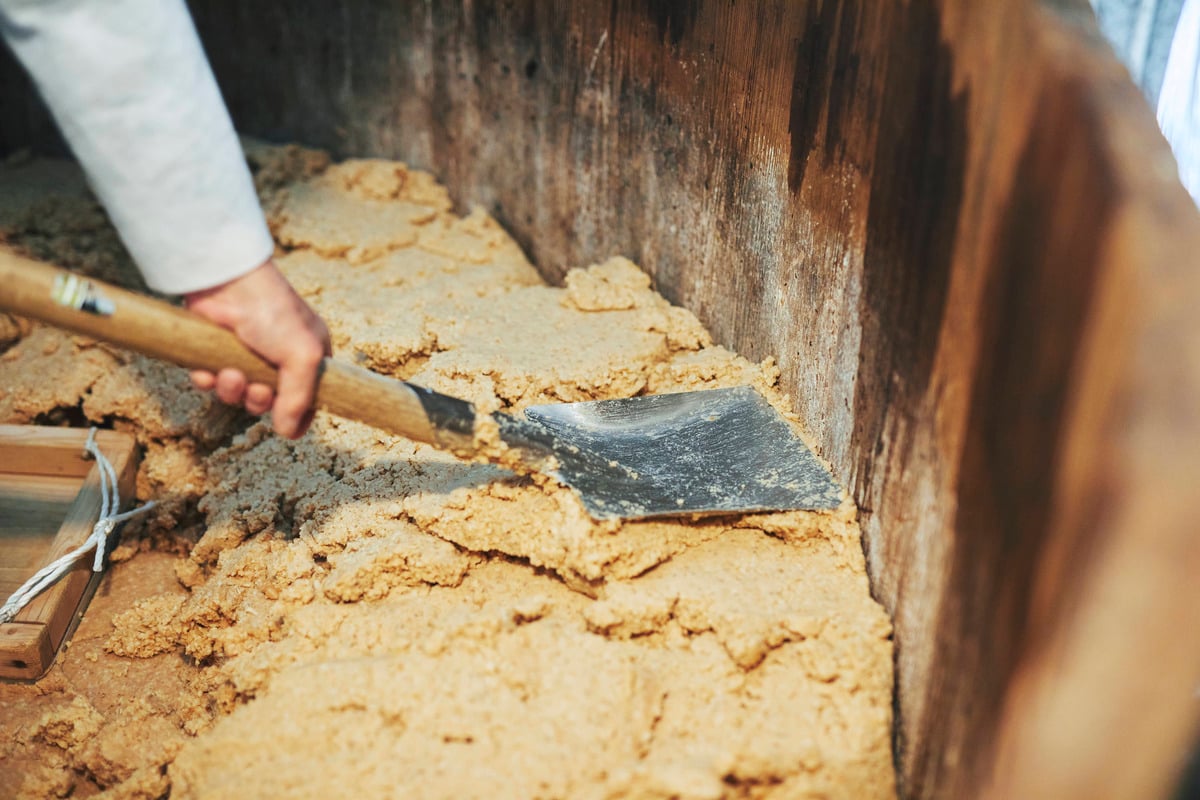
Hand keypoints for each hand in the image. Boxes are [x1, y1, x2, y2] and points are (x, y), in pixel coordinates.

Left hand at [184, 260, 330, 438]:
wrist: (227, 281)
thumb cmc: (274, 313)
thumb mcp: (302, 356)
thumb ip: (299, 398)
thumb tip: (288, 433)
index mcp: (309, 356)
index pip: (309, 398)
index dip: (299, 415)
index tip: (288, 427)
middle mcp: (279, 358)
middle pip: (270, 402)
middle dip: (259, 400)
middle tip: (257, 388)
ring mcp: (246, 355)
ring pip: (238, 395)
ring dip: (232, 391)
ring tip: (230, 373)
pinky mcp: (215, 351)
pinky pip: (211, 382)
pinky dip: (209, 380)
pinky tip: (209, 369)